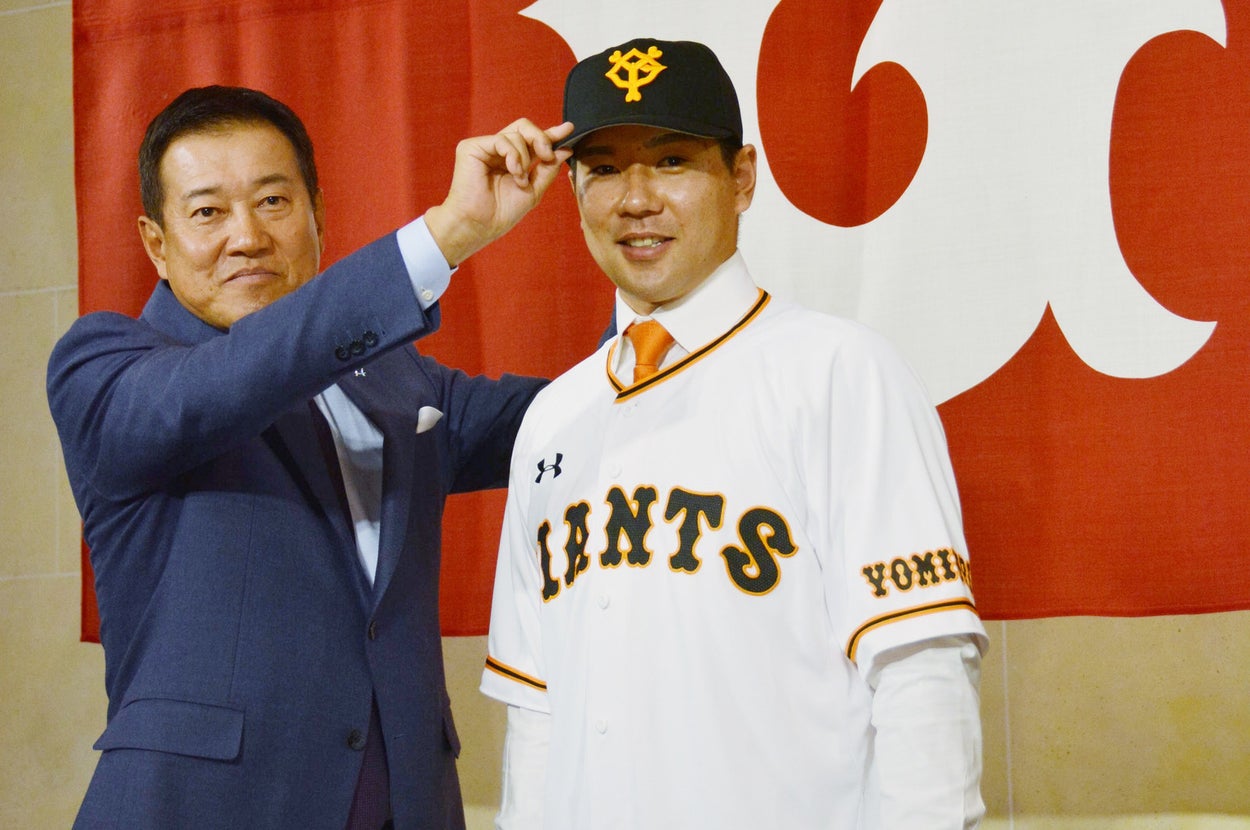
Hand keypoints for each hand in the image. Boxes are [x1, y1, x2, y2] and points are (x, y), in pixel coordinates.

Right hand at [425, 119, 574, 265]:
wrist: (480, 225)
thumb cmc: (503, 213)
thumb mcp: (534, 190)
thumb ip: (548, 169)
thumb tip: (565, 149)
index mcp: (512, 160)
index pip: (532, 141)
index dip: (550, 134)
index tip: (569, 129)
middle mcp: (498, 151)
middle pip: (524, 128)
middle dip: (541, 139)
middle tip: (547, 156)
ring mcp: (485, 148)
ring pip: (516, 134)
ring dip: (524, 159)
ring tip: (520, 180)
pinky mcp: (472, 147)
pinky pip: (502, 140)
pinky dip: (513, 156)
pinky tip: (513, 172)